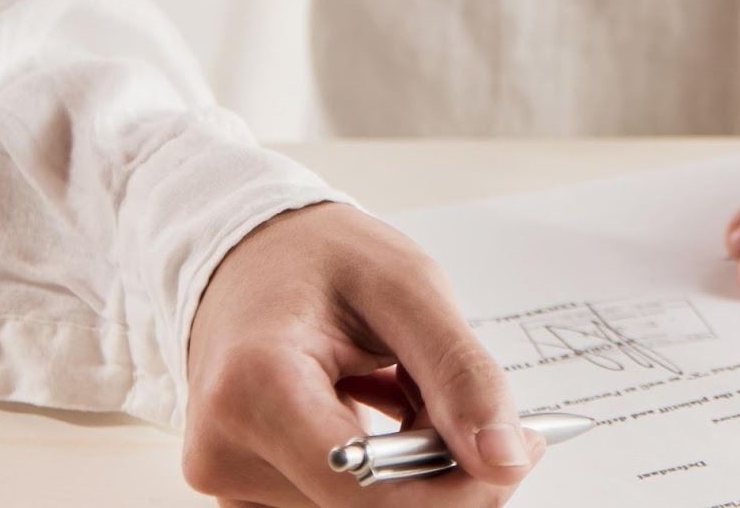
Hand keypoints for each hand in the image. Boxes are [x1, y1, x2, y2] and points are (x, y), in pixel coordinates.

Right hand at [184, 203, 546, 505]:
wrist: (253, 255)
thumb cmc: (323, 257)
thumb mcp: (408, 287)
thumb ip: (460, 373)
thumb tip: (507, 459)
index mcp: (255, 389)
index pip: (364, 486)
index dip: (454, 486)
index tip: (514, 454)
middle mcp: (225, 452)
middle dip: (437, 470)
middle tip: (462, 403)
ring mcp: (228, 481)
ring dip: (409, 465)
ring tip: (402, 384)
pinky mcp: (245, 493)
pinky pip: (335, 503)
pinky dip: (380, 469)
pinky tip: (379, 408)